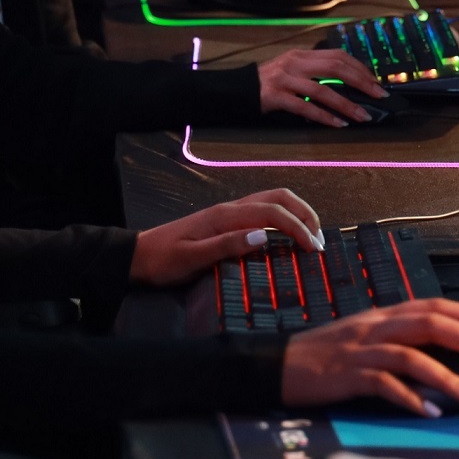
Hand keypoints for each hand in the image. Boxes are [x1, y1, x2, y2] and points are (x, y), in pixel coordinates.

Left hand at [129, 189, 324, 284]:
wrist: (139, 257)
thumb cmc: (163, 261)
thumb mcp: (193, 258)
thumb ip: (227, 246)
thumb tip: (263, 237)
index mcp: (224, 216)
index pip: (272, 213)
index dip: (297, 228)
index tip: (313, 249)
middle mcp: (230, 209)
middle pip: (278, 198)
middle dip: (304, 214)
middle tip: (320, 241)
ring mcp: (228, 213)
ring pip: (272, 201)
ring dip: (296, 213)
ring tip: (311, 237)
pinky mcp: (226, 221)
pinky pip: (262, 211)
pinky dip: (283, 218)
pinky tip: (287, 236)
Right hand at [257, 49, 385, 126]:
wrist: (239, 90)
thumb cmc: (270, 83)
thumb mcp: (293, 70)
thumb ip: (315, 72)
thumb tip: (348, 84)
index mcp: (302, 55)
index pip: (337, 56)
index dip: (360, 68)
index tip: (376, 82)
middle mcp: (295, 63)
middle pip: (335, 68)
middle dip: (361, 82)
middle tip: (378, 95)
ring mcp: (285, 79)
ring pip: (323, 90)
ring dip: (346, 104)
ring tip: (362, 116)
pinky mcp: (276, 97)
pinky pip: (306, 107)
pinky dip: (325, 117)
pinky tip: (338, 124)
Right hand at [281, 299, 458, 413]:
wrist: (276, 364)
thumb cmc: (325, 355)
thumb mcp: (366, 336)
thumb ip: (402, 339)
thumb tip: (445, 350)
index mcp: (385, 315)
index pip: (436, 306)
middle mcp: (377, 326)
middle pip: (432, 324)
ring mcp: (361, 350)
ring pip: (412, 356)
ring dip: (447, 376)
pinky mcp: (346, 376)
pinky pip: (384, 385)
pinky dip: (410, 399)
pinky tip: (430, 413)